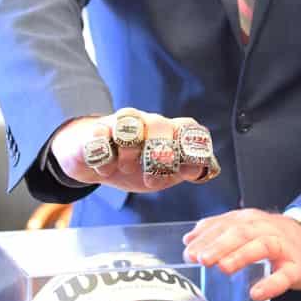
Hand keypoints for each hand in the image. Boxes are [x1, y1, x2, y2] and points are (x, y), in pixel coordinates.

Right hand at [51, 110, 207, 192]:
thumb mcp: (163, 175)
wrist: (97, 162)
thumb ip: (184, 170)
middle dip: (157, 154)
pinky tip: (104, 168)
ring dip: (129, 155)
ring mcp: (122, 122)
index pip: (188, 127)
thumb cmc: (136, 168)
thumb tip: (203, 168)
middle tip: (149, 178)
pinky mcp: (97, 128)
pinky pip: (101, 136)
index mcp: (170, 134)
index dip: (189, 147)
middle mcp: (148, 122)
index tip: (182, 170)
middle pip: (160, 124)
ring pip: (131, 127)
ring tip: (124, 169)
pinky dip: (104, 158)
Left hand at [182, 209, 300, 300]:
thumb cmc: (274, 237)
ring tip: (223, 268)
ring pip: (261, 247)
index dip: (206, 237)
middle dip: (219, 245)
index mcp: (249, 220)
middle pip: (240, 233)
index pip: (225, 225)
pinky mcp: (296, 267)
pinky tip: (257, 293)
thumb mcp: (245, 228)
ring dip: (241, 256)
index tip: (189, 250)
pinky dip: (270, 284)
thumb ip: (217, 231)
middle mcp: (265, 229)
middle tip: (201, 259)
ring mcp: (282, 247)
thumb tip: (189, 240)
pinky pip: (284, 275)